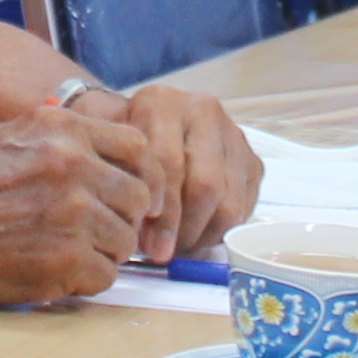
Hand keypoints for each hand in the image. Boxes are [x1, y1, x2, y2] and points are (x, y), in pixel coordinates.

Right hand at [0, 112, 147, 304]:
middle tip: (89, 231)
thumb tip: (114, 155)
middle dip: (119, 218)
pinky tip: (52, 271)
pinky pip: (106, 276)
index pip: (139, 148)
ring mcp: (73, 214)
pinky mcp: (67, 260)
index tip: (138, 198)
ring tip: (61, 251)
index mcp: (63, 130)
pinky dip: (84, 280)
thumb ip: (65, 139)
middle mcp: (74, 166)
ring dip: (100, 252)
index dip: (144, 176)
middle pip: (138, 198)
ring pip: (125, 241)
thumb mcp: (12, 137)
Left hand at [106, 83, 260, 266]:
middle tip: (163, 255)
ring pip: (229, 201)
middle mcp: (202, 110)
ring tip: (178, 250)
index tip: (149, 242)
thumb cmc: (119, 141)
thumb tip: (139, 232)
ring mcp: (232, 135)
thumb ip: (119, 182)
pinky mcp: (251, 160)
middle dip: (183, 229)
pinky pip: (244, 207)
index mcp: (162, 103)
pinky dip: (221, 232)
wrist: (141, 122)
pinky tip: (195, 238)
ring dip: (203, 236)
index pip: (169, 162)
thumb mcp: (106, 149)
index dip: (162, 209)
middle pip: (205, 185)